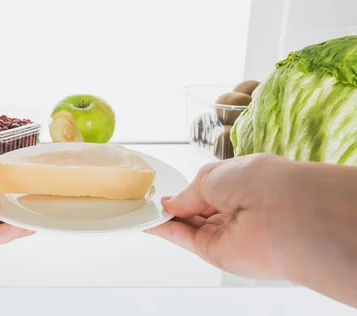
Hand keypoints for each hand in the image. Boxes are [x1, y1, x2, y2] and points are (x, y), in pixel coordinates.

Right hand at [146, 154, 295, 279]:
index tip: (163, 192)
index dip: (186, 192)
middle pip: (197, 211)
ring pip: (189, 226)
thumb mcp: (213, 174)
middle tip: (147, 200)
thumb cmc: (260, 182)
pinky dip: (165, 231)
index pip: (207, 191)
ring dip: (165, 218)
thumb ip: (189, 192)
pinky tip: (148, 222)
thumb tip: (170, 203)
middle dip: (174, 206)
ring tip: (141, 208)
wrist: (288, 215)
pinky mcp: (217, 252)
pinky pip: (186, 239)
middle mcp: (235, 210)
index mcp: (241, 185)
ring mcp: (226, 233)